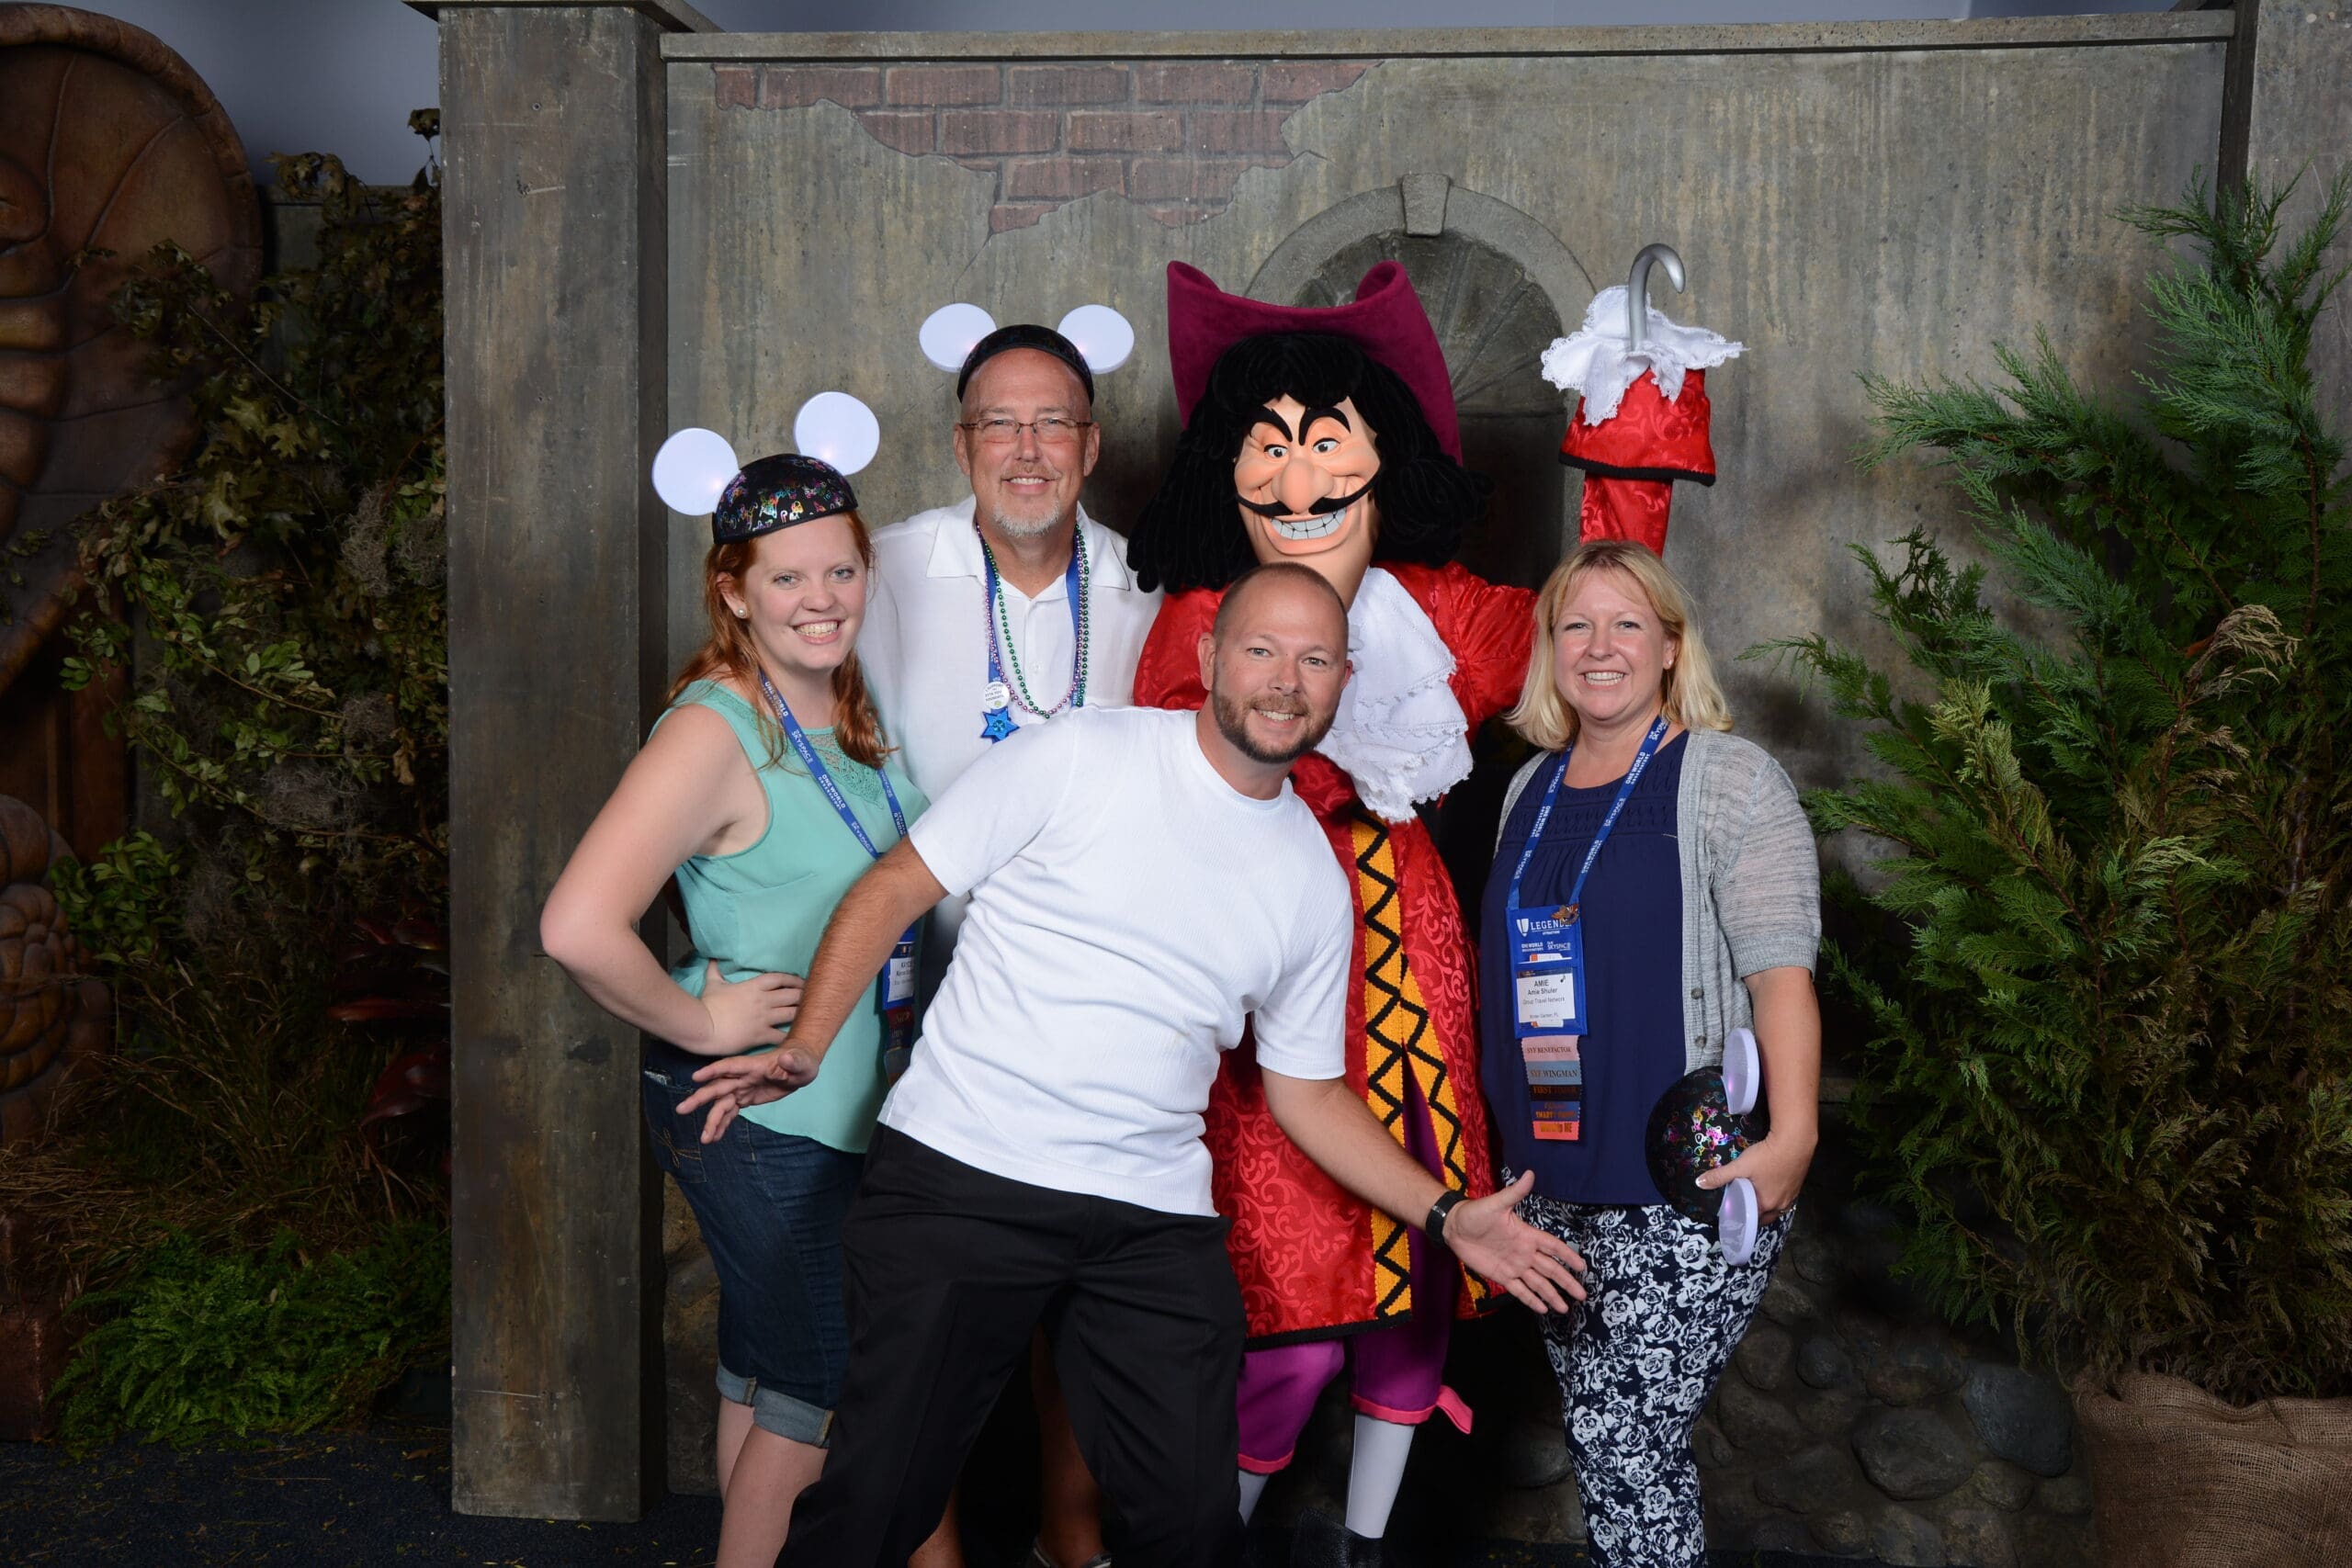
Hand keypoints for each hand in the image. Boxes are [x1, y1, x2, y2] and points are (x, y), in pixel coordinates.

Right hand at [674, 1045, 821, 1142]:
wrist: (799, 1067)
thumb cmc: (801, 1060)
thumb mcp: (802, 1062)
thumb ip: (794, 1062)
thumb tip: (787, 1059)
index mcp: (753, 1066)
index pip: (730, 1066)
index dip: (713, 1071)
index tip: (696, 1078)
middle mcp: (743, 1077)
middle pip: (718, 1087)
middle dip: (700, 1099)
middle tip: (681, 1110)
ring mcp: (742, 1088)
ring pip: (721, 1105)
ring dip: (712, 1120)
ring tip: (705, 1139)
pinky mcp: (745, 1098)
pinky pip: (730, 1112)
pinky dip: (722, 1124)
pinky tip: (714, 1137)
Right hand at [695, 960, 802, 1052]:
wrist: (703, 1026)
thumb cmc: (708, 1005)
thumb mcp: (713, 984)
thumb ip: (715, 971)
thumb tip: (713, 958)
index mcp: (754, 986)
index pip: (780, 978)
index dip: (794, 980)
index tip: (803, 982)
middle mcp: (763, 1000)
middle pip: (792, 995)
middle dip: (804, 996)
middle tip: (813, 999)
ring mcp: (764, 1018)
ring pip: (792, 1013)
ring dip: (802, 1014)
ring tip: (811, 1016)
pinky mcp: (761, 1035)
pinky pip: (782, 1036)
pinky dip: (791, 1036)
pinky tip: (799, 1037)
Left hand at [1440, 1171, 1587, 1314]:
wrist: (1454, 1227)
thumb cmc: (1475, 1213)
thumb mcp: (1496, 1203)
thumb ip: (1514, 1193)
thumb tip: (1530, 1174)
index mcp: (1527, 1235)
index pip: (1553, 1247)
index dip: (1567, 1256)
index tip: (1582, 1266)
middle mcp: (1524, 1253)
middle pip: (1550, 1269)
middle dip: (1566, 1282)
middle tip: (1582, 1295)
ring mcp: (1514, 1266)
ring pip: (1538, 1283)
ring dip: (1552, 1295)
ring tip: (1565, 1309)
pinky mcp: (1501, 1276)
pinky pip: (1519, 1290)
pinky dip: (1531, 1299)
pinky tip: (1543, 1309)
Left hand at [1697, 1130, 1815, 1220]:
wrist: (1795, 1142)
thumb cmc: (1766, 1156)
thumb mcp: (1741, 1166)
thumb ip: (1720, 1176)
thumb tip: (1699, 1183)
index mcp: (1767, 1204)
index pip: (1753, 1220)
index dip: (1742, 1218)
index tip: (1733, 1215)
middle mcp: (1781, 1205)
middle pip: (1766, 1217)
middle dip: (1755, 1215)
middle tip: (1743, 1207)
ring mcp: (1792, 1196)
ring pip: (1777, 1208)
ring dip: (1767, 1206)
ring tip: (1755, 1199)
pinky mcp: (1798, 1186)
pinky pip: (1785, 1199)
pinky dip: (1776, 1197)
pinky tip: (1771, 1188)